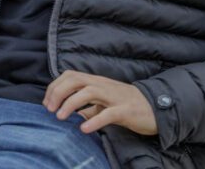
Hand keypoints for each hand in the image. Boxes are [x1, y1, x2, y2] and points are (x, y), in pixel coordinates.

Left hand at [43, 70, 157, 135]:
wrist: (157, 107)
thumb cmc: (127, 104)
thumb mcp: (104, 103)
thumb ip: (88, 107)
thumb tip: (72, 115)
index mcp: (96, 82)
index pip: (70, 76)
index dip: (55, 87)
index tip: (47, 103)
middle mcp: (103, 85)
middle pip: (76, 80)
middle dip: (58, 93)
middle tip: (49, 109)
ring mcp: (114, 96)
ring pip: (89, 92)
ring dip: (71, 104)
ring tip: (60, 117)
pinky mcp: (126, 110)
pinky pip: (108, 114)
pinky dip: (94, 121)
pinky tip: (83, 128)